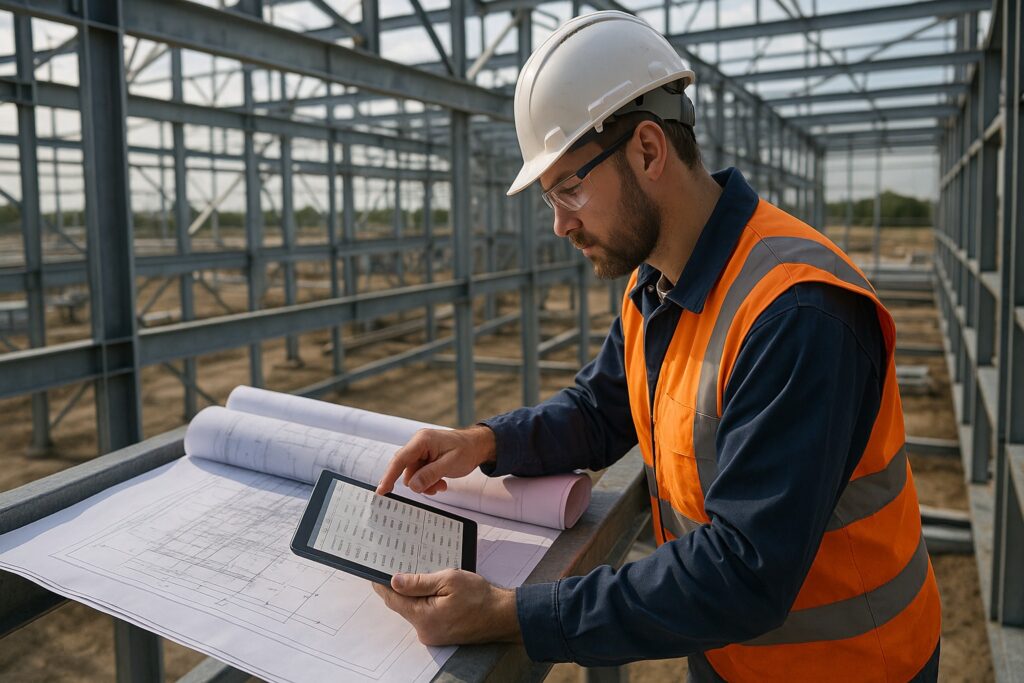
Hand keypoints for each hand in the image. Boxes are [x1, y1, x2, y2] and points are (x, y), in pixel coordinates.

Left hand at [371, 569, 520, 645]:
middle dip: (399, 587)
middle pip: (402, 606)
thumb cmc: (479, 597)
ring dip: (414, 594)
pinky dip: (424, 602)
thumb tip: (395, 581)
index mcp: (424, 617)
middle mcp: (425, 631)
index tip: (373, 572)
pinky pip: (425, 615)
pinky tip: (431, 590)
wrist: (502, 616)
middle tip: (396, 566)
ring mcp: (433, 635)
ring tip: (418, 575)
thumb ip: (419, 582)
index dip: (382, 585)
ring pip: (414, 610)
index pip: (393, 600)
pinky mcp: (441, 634)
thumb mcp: (448, 580)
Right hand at [375, 426, 495, 495]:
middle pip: (406, 470)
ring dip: (426, 484)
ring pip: (413, 476)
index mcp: (422, 440)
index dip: (389, 476)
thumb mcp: (450, 464)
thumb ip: (430, 475)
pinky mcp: (424, 459)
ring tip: (442, 484)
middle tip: (436, 488)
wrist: (477, 447)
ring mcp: (420, 452)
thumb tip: (412, 486)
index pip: (400, 459)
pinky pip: (419, 476)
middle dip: (419, 483)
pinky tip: (441, 482)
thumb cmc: (466, 450)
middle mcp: (418, 444)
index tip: (381, 491)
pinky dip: (428, 482)